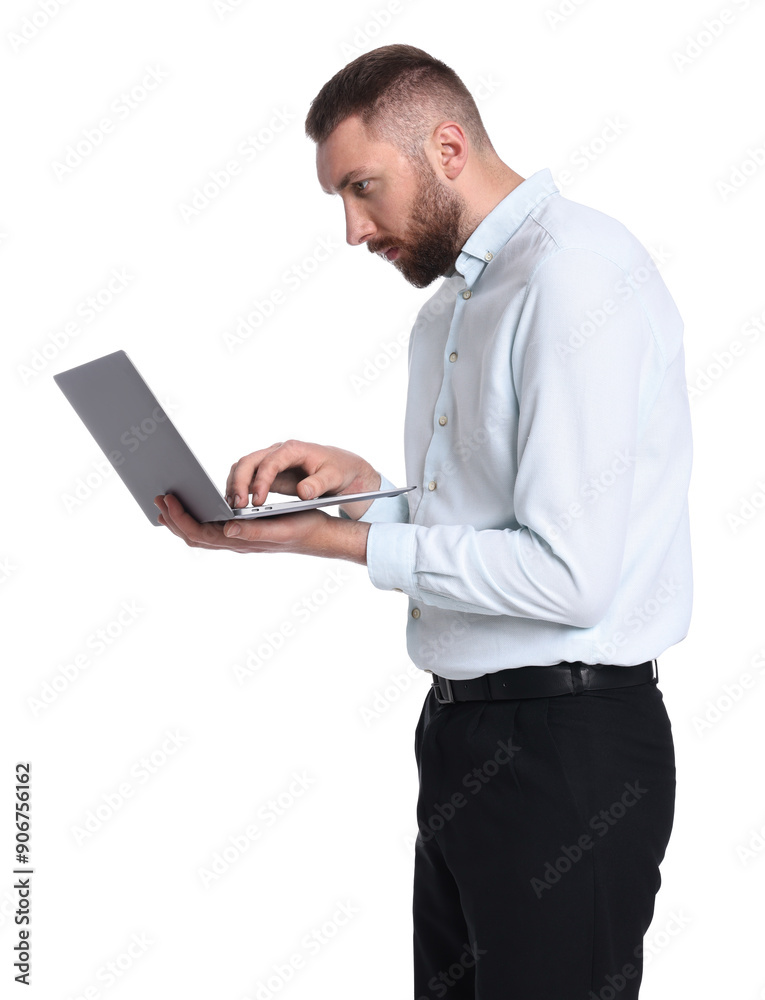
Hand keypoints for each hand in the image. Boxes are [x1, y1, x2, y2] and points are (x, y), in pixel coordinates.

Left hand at [153, 493, 369, 563]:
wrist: (324, 536)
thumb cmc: (306, 528)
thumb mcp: (282, 527)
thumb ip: (254, 531)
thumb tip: (225, 530)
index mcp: (241, 540)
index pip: (200, 534)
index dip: (180, 518)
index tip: (168, 499)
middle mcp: (236, 542)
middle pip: (194, 536)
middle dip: (173, 518)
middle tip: (158, 498)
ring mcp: (239, 539)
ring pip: (200, 535)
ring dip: (182, 520)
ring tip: (167, 504)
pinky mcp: (244, 533)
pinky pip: (212, 531)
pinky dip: (197, 520)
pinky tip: (194, 508)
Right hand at [224, 440, 379, 519]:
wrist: (341, 467)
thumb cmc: (338, 470)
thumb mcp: (334, 477)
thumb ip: (319, 484)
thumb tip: (303, 492)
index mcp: (293, 449)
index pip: (270, 462)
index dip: (261, 481)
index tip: (258, 502)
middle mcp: (278, 452)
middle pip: (248, 461)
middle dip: (239, 482)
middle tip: (236, 505)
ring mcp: (271, 461)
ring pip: (243, 468)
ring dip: (234, 485)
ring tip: (232, 507)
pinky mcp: (268, 472)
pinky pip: (247, 477)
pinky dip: (239, 488)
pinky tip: (236, 505)